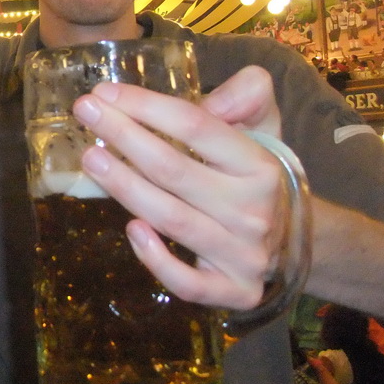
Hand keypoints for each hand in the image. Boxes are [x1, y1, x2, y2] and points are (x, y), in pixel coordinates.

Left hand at [72, 69, 283, 310]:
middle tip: (85, 111)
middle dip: (124, 136)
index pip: (197, 127)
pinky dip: (157, 259)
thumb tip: (212, 100)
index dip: (148, 106)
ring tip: (90, 158)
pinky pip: (189, 282)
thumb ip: (247, 97)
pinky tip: (131, 229)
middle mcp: (253, 210)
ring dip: (125, 187)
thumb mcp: (264, 127)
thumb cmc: (257, 177)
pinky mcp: (235, 292)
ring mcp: (244, 255)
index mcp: (259, 165)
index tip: (106, 91)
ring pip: (172, 220)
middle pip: (174, 169)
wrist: (298, 242)